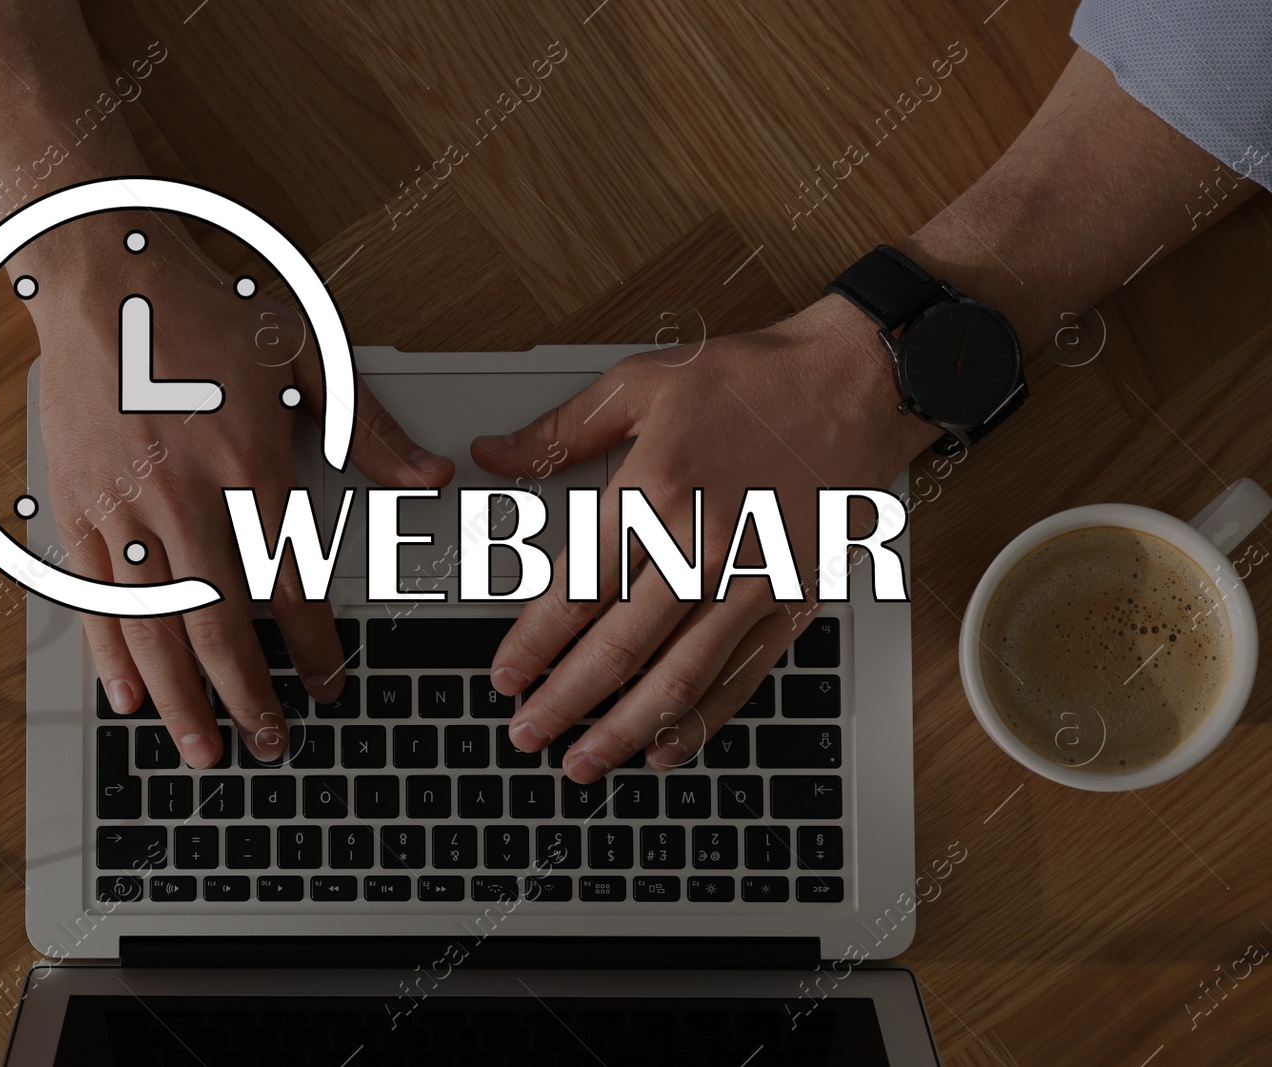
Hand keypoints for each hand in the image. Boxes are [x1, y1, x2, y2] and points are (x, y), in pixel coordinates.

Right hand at [29, 216, 452, 767]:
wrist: (104, 273)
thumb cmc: (206, 309)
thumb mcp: (306, 352)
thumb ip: (367, 426)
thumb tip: (428, 475)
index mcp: (250, 462)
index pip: (290, 580)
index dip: (316, 644)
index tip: (332, 683)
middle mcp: (185, 495)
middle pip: (220, 623)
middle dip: (250, 695)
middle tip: (271, 743)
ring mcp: (124, 506)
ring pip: (154, 625)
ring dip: (182, 697)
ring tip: (204, 751)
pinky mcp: (78, 506)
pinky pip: (94, 597)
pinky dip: (110, 654)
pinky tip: (128, 697)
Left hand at [471, 297, 937, 782]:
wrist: (860, 380)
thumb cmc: (755, 377)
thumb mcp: (642, 382)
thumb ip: (560, 432)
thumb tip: (493, 455)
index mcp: (654, 490)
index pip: (577, 589)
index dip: (534, 642)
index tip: (506, 675)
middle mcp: (702, 544)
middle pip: (618, 645)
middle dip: (564, 700)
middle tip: (527, 734)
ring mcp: (752, 579)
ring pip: (676, 674)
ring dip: (623, 727)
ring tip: (582, 762)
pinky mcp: (794, 598)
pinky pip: (743, 674)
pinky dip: (703, 719)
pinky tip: (665, 748)